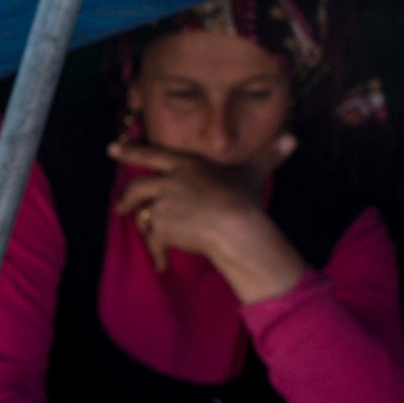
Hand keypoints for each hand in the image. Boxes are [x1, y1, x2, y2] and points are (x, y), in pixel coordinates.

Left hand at [108, 135, 305, 299]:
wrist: (234, 225)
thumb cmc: (244, 198)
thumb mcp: (253, 172)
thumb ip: (268, 154)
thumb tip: (292, 138)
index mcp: (185, 165)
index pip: (150, 154)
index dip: (129, 151)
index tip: (111, 150)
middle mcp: (169, 181)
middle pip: (137, 187)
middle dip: (126, 198)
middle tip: (120, 206)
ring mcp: (162, 204)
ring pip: (144, 216)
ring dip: (146, 226)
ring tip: (153, 238)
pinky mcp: (161, 227)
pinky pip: (153, 240)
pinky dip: (156, 253)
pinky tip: (161, 264)